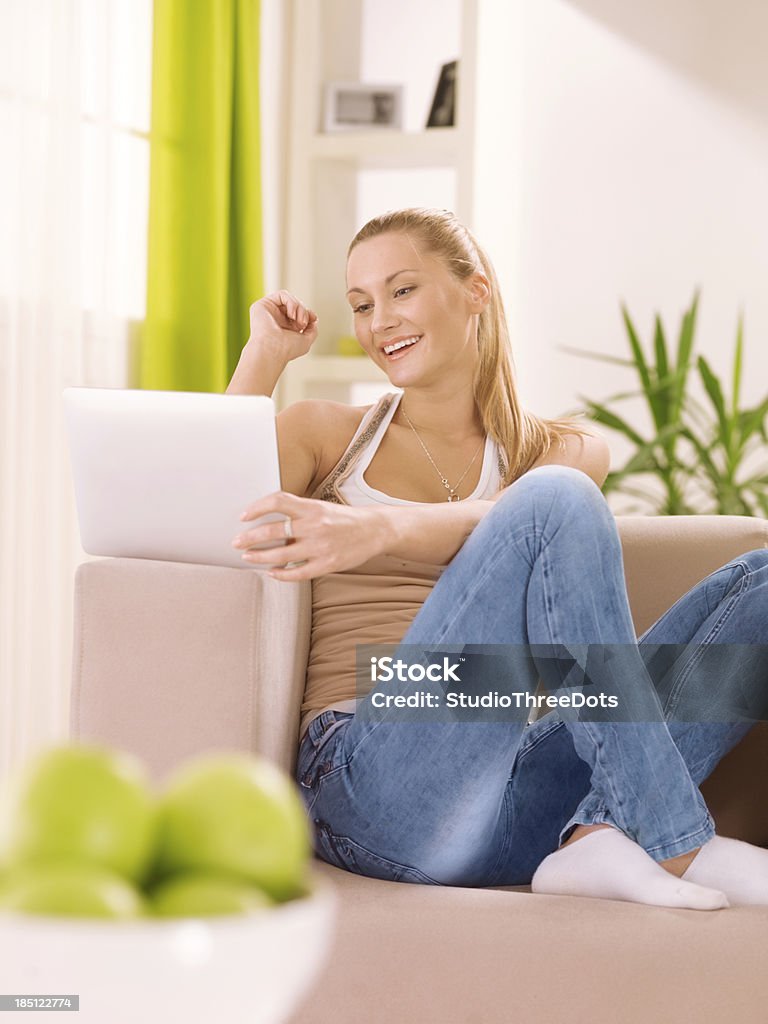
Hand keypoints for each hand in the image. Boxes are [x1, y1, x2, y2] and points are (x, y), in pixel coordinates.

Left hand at [232, 492, 393, 580]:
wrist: (375, 530)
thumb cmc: (343, 519)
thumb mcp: (321, 508)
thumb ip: (297, 514)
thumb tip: (267, 522)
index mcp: (312, 507)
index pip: (278, 501)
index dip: (257, 507)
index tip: (243, 516)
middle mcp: (315, 525)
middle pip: (274, 531)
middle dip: (250, 538)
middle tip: (237, 542)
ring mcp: (321, 547)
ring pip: (281, 555)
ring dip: (260, 557)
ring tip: (248, 557)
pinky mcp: (328, 564)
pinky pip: (298, 573)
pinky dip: (281, 574)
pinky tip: (272, 572)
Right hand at [247, 291, 318, 362]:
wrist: (273, 350)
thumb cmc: (287, 350)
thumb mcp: (306, 341)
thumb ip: (312, 330)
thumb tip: (313, 318)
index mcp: (284, 328)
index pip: (297, 313)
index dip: (307, 313)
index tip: (313, 318)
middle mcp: (275, 319)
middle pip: (295, 305)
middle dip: (304, 311)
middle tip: (303, 323)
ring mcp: (268, 312)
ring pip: (289, 299)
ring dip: (299, 307)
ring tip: (299, 321)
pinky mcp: (262, 305)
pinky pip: (282, 294)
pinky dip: (291, 303)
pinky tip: (291, 315)